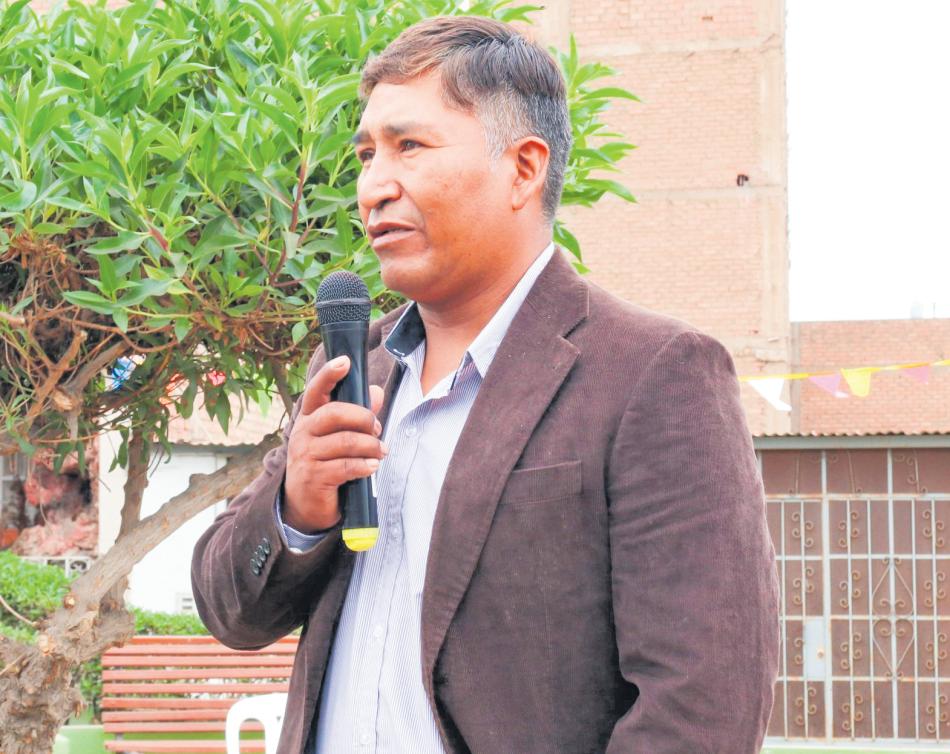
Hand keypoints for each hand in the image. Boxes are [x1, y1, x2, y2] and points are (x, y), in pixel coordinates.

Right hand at [282, 355, 385, 532]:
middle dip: (362, 418)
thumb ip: (356, 416)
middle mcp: (302, 433)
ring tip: (381, 451)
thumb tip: (376, 392)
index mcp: (308, 419)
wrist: (305, 506)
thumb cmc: (325, 465)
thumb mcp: (338, 438)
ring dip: (370, 445)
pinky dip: (364, 465)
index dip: (329, 375)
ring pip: (344, 441)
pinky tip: (373, 466)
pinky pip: (345, 466)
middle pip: (334, 413)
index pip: (315, 391)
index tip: (344, 362)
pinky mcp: (314, 477)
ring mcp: (305, 456)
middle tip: (377, 428)